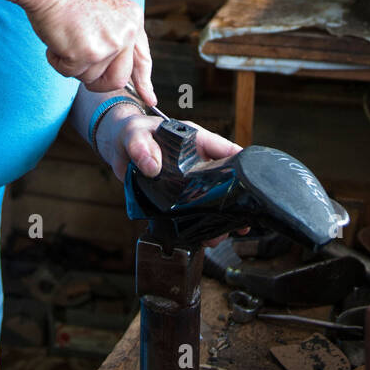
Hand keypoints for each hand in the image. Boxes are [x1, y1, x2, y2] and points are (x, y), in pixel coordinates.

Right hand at [26, 0, 155, 105]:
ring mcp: (108, 45)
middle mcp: (125, 33)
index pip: (142, 57)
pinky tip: (57, 39)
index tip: (149, 98)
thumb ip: (115, 38)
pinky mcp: (86, 53)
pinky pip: (69, 73)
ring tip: (66, 37)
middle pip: (118, 79)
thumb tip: (121, 73)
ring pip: (90, 77)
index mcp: (132, 20)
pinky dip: (58, 61)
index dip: (143, 81)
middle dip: (98, 81)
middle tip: (80, 65)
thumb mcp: (105, 12)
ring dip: (73, 64)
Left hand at [97, 107, 246, 246]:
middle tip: (239, 222)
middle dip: (232, 200)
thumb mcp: (134, 135)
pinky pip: (192, 210)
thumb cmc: (131, 132)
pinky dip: (198, 224)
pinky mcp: (176, 194)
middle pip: (223, 180)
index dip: (241, 164)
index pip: (225, 149)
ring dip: (216, 218)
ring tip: (218, 236)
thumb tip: (152, 166)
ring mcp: (188, 179)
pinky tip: (202, 237)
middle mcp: (196, 160)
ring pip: (210, 199)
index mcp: (194, 140)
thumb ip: (141, 147)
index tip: (252, 181)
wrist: (118, 146)